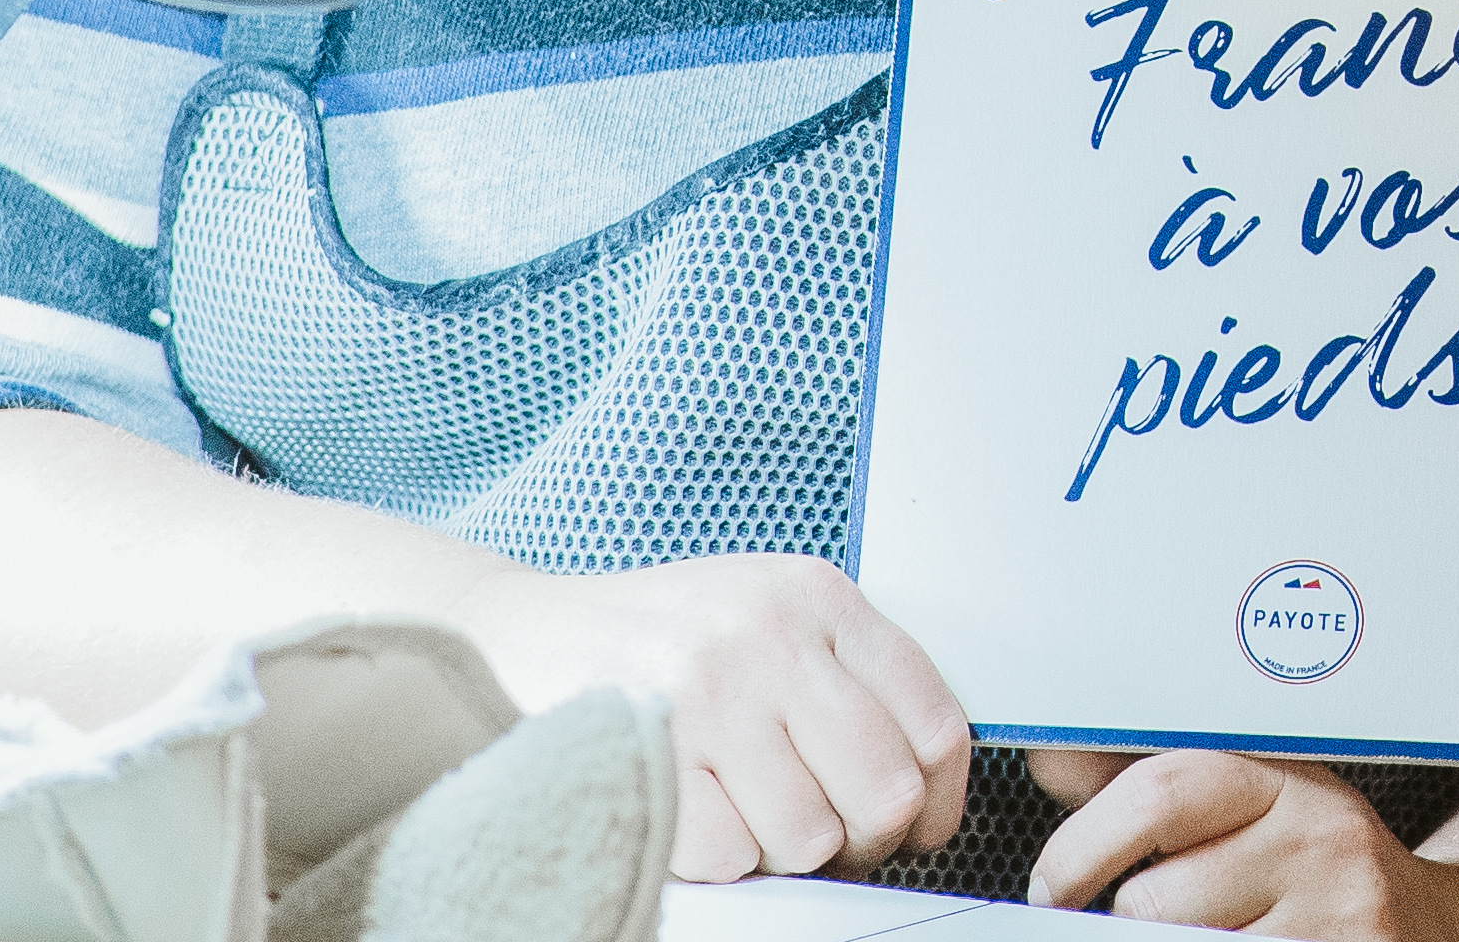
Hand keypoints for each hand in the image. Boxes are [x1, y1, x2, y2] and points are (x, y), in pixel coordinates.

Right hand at [473, 552, 975, 881]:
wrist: (519, 635)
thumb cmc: (659, 638)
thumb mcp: (768, 616)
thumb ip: (845, 675)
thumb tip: (923, 780)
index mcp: (817, 598)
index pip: (935, 721)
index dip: (938, 798)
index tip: (919, 826)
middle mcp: (769, 637)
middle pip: (885, 790)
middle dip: (865, 838)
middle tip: (828, 835)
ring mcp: (708, 695)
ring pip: (809, 836)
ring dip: (782, 851)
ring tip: (747, 814)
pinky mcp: (648, 751)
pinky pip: (730, 855)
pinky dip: (719, 859)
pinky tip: (696, 817)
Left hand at [1026, 751, 1458, 930]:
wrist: (1437, 927)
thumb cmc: (1316, 870)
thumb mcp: (1252, 808)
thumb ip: (1153, 786)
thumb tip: (1054, 757)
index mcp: (1284, 780)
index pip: (1159, 793)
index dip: (1080, 846)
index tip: (1054, 883)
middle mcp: (1318, 840)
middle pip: (1152, 897)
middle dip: (1125, 923)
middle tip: (1132, 927)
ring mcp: (1333, 917)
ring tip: (1205, 936)